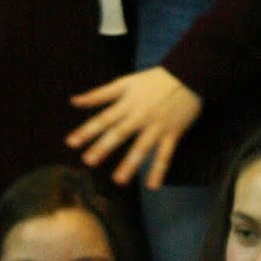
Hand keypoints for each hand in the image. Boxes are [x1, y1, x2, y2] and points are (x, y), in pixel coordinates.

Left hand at [66, 67, 201, 188]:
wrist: (189, 74)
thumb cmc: (154, 80)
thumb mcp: (125, 82)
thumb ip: (99, 94)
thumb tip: (73, 101)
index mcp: (127, 103)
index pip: (103, 119)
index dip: (86, 130)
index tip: (71, 143)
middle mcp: (140, 116)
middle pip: (120, 133)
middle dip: (104, 147)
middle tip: (89, 161)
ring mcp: (157, 126)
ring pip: (142, 147)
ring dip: (130, 164)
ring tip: (119, 180)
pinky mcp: (173, 133)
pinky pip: (166, 154)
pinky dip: (160, 170)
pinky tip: (152, 186)